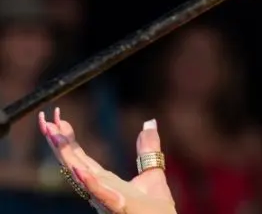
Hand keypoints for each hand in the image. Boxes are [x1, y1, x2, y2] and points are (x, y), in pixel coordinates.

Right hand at [39, 107, 175, 213]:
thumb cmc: (156, 209)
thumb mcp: (152, 171)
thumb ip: (148, 149)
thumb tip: (149, 123)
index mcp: (105, 181)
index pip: (81, 157)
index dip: (68, 139)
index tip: (59, 118)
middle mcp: (100, 189)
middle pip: (74, 163)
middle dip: (57, 143)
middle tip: (45, 120)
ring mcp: (106, 198)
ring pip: (80, 175)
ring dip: (66, 156)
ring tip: (54, 136)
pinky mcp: (120, 207)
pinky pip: (101, 194)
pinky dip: (90, 182)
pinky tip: (80, 170)